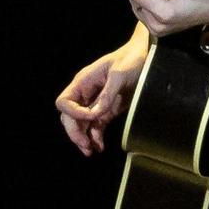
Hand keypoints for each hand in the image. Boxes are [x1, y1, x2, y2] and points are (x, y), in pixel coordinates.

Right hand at [55, 40, 146, 156]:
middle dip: (75, 132)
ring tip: (91, 151)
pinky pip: (95, 126)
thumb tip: (95, 113)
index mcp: (83, 82)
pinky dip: (95, 137)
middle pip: (69, 117)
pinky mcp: (106, 110)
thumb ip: (107, 94)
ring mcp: (95, 102)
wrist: (145, 56)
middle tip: (86, 145)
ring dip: (83, 138)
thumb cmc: (130, 59)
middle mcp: (85, 93)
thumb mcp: (119, 74)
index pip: (64, 102)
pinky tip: (100, 146)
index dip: (73, 113)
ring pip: (81, 124)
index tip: (89, 117)